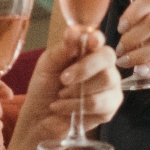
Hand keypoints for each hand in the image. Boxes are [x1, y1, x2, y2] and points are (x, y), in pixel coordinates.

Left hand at [17, 27, 121, 141]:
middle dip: (84, 68)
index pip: (98, 38)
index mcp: (87, 51)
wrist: (40, 117)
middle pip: (107, 57)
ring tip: (61, 95)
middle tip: (63, 79)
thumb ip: (62, 49)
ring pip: (106, 80)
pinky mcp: (109, 108)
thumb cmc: (45, 87)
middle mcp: (103, 66)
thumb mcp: (47, 65)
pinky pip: (99, 104)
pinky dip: (76, 106)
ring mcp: (110, 87)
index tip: (89, 41)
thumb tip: (73, 31)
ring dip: (78, 90)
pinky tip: (63, 107)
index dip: (95, 38)